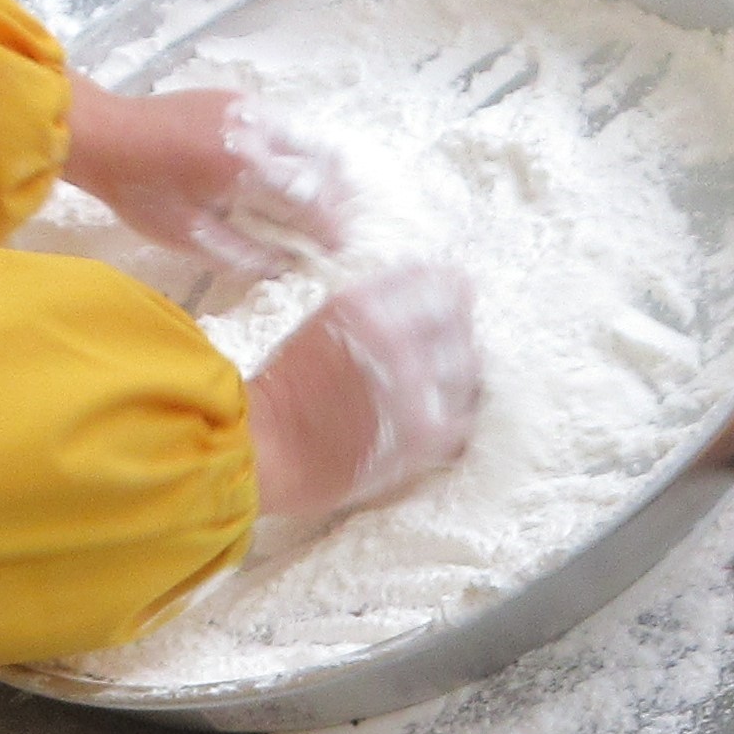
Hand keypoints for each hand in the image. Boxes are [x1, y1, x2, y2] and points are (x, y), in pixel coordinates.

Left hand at [66, 76, 353, 267]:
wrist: (106, 135)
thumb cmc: (139, 191)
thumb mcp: (186, 235)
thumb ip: (240, 252)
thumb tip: (284, 266)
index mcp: (244, 169)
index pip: (306, 199)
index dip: (327, 226)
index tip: (335, 246)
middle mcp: (256, 131)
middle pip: (319, 163)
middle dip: (334, 196)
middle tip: (336, 223)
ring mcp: (249, 108)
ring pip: (307, 137)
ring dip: (321, 168)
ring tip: (322, 197)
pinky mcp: (237, 98)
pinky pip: (283, 122)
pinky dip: (297, 147)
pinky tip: (290, 167)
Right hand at [243, 265, 479, 528]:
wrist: (265, 450)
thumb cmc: (285, 390)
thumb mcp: (325, 323)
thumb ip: (376, 305)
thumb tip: (429, 288)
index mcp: (365, 305)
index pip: (442, 282)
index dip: (449, 295)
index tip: (448, 307)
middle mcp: (395, 338)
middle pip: (461, 323)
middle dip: (451, 336)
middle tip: (432, 357)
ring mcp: (415, 386)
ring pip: (469, 368)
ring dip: (454, 376)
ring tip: (428, 390)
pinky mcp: (426, 432)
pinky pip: (465, 415)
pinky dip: (452, 417)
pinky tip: (428, 421)